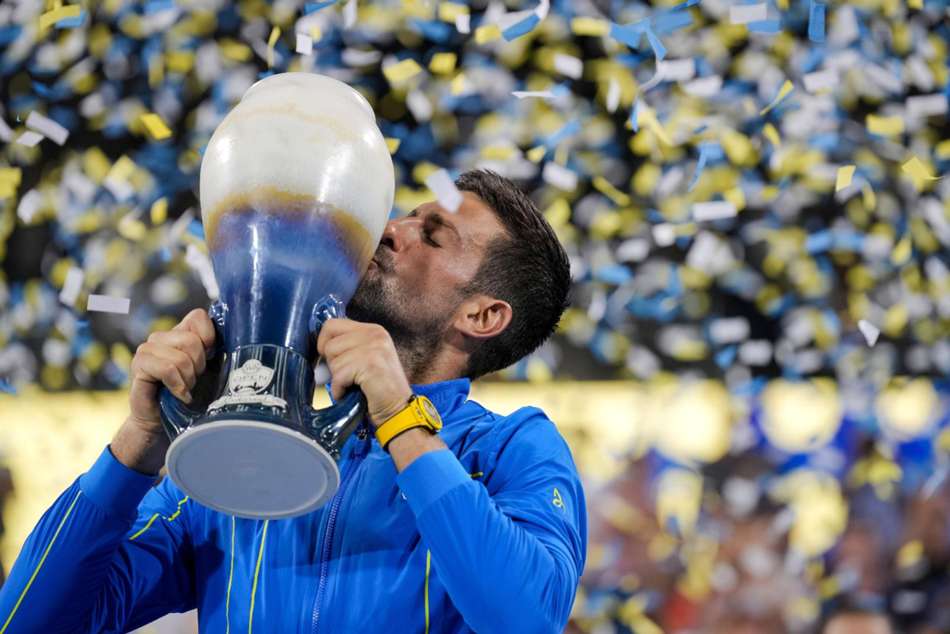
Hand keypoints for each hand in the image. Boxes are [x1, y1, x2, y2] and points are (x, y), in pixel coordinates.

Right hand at [127, 308, 216, 434]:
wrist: (164, 422)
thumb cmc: (191, 395)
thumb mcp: (212, 370)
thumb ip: (219, 351)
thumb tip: (237, 337)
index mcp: (179, 333)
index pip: (198, 316)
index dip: (209, 338)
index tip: (210, 359)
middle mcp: (161, 337)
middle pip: (191, 340)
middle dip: (199, 366)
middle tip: (195, 380)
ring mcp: (147, 350)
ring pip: (180, 357)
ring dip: (188, 379)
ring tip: (185, 388)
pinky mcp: (139, 366)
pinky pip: (167, 369)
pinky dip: (178, 386)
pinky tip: (179, 395)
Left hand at [316, 318, 412, 427]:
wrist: (398, 409)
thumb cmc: (378, 388)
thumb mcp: (365, 357)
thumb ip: (347, 347)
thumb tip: (318, 349)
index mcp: (373, 329)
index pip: (331, 325)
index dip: (324, 344)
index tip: (333, 360)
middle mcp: (375, 334)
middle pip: (329, 344)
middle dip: (333, 365)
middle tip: (350, 376)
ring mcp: (375, 348)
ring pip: (333, 361)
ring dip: (338, 379)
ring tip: (354, 385)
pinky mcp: (371, 364)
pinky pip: (339, 376)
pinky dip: (340, 390)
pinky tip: (352, 393)